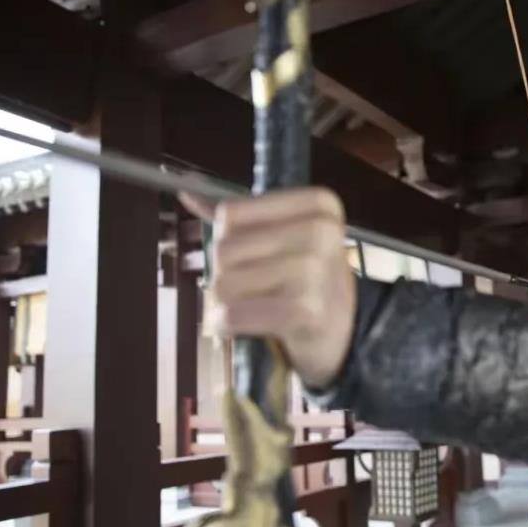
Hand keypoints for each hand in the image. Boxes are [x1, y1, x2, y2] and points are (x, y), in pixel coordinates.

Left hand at [180, 188, 355, 388]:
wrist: (342, 333)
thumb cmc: (307, 282)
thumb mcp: (284, 238)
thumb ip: (241, 217)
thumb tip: (186, 193)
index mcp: (319, 204)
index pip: (230, 213)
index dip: (228, 239)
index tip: (256, 255)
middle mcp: (321, 230)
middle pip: (224, 248)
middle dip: (226, 275)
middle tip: (254, 288)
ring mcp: (315, 270)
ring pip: (224, 283)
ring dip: (227, 303)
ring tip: (252, 306)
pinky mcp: (305, 309)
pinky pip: (235, 314)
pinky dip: (229, 325)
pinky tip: (244, 326)